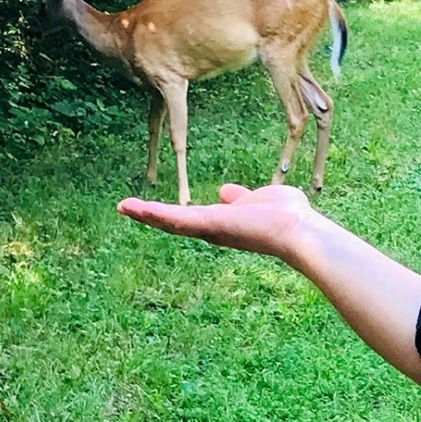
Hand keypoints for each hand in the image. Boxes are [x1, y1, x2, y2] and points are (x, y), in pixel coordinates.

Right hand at [117, 183, 317, 259]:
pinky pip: (177, 219)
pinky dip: (155, 214)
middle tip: (125, 207)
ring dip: (146, 214)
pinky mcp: (209, 224)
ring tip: (123, 206)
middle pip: (174, 222)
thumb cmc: (285, 216)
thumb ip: (239, 198)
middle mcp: (212, 229)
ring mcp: (209, 228)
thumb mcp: (257, 199)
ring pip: (171, 221)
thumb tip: (225, 192)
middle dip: (150, 215)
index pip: (190, 217)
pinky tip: (135, 207)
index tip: (149, 208)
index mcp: (222, 222)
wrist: (297, 228)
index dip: (169, 213)